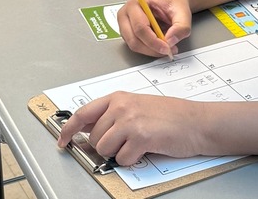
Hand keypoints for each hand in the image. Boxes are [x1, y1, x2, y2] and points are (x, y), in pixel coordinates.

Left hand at [57, 92, 207, 165]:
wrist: (195, 121)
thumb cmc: (170, 115)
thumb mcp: (137, 106)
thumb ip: (114, 114)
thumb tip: (89, 130)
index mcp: (118, 98)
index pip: (83, 113)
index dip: (69, 129)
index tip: (62, 140)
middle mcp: (121, 107)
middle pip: (94, 137)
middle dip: (105, 146)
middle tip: (125, 143)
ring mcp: (130, 121)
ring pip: (104, 149)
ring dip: (118, 153)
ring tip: (136, 144)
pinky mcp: (140, 137)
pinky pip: (121, 159)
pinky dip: (131, 160)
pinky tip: (145, 149)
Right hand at [117, 0, 191, 57]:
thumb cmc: (171, 2)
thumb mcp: (182, 12)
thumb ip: (180, 27)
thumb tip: (171, 41)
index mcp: (135, 4)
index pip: (140, 27)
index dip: (153, 41)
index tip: (167, 47)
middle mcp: (126, 14)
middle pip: (134, 40)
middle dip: (152, 48)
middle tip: (168, 50)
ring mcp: (125, 25)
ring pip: (134, 46)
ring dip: (151, 50)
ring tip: (166, 46)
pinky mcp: (128, 33)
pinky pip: (137, 47)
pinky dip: (149, 49)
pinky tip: (160, 44)